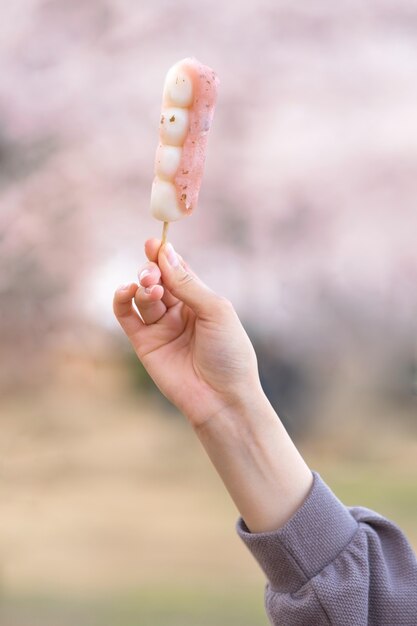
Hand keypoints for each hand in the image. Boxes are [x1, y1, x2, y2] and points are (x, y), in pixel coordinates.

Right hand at [113, 238, 261, 427]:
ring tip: (150, 289)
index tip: (153, 242)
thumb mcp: (215, 310)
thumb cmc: (229, 353)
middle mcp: (179, 311)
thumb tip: (166, 253)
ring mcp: (161, 327)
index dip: (165, 255)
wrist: (222, 398)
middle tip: (153, 274)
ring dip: (143, 286)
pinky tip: (126, 291)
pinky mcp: (144, 344)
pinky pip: (127, 317)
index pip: (179, 270)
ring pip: (143, 295)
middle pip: (158, 279)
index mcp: (201, 300)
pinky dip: (122, 301)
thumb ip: (187, 283)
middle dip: (152, 271)